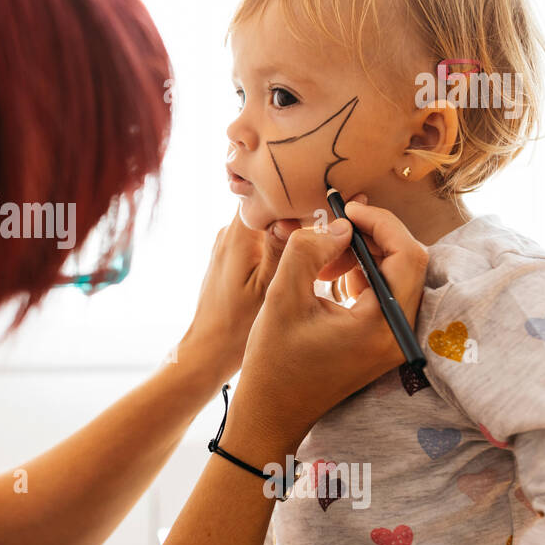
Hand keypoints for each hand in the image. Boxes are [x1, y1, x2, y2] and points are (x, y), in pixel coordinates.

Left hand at [177, 205, 321, 382]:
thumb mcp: (268, 289)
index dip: (302, 196)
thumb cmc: (236, 326)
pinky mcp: (233, 258)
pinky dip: (282, 247)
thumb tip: (299, 216)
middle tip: (336, 230)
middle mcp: (230, 233)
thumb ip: (282, 250)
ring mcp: (230, 245)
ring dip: (294, 233)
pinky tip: (301, 264)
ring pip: (268, 224)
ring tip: (324, 247)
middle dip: (303, 215)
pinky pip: (262, 241)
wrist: (207, 350)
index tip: (332, 205)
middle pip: (272, 207)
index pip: (271, 194)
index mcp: (238, 234)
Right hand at [229, 200, 428, 450]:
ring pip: (396, 277)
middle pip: (407, 264)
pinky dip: (361, 276)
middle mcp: (398, 335)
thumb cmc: (273, 363)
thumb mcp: (282, 299)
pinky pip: (384, 295)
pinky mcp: (381, 342)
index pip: (408, 256)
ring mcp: (392, 341)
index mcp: (382, 326)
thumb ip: (308, 252)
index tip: (347, 210)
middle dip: (371, 238)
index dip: (381, 224)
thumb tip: (339, 225)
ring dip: (363, 256)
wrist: (272, 413)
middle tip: (332, 229)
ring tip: (322, 259)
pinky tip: (327, 277)